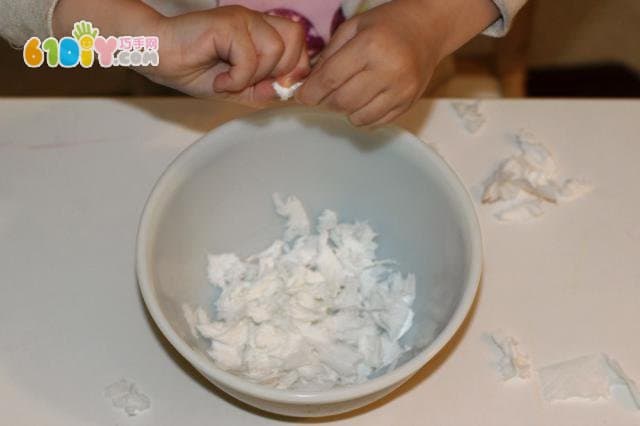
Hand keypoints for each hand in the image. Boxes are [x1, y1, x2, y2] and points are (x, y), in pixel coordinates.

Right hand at [53, 0, 309, 105]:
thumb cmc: (192, 68)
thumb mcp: (238, 88)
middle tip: (249, 82)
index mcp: (259, 30)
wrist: (157, 57)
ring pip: (275, 51)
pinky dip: (237, 80)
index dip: (295, 67)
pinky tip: (219, 81)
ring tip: (229, 80)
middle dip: (278, 72)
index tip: (273, 86)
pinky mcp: (228, 24)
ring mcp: (242, 19)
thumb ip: (264, 89)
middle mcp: (254, 19)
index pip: (299, 41)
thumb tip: (287, 91)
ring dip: (254, 76)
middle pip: (295, 42)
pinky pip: (250, 60)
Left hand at [296, 0, 498, 125]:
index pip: (330, 79)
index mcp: (370, 46)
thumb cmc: (387, 25)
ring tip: (347, 94)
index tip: (302, 97)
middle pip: (342, 102)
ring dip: (345, 111)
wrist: (429, 28)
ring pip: (358, 117)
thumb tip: (307, 85)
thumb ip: (329, 55)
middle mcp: (388, 70)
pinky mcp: (408, 103)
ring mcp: (401, 90)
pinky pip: (376, 123)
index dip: (311, 92)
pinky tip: (364, 100)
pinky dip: (362, 116)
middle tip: (324, 94)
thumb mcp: (354, 27)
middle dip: (326, 102)